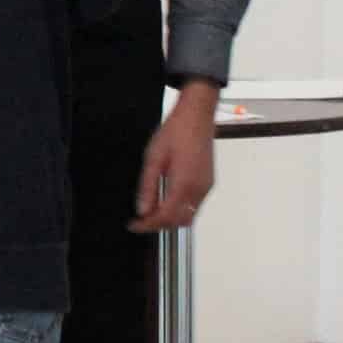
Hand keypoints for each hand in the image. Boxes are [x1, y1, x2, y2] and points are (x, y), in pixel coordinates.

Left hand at [130, 82, 220, 233]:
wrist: (197, 116)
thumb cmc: (175, 132)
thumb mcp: (153, 158)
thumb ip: (148, 187)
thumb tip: (142, 209)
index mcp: (184, 185)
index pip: (165, 217)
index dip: (148, 225)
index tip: (134, 225)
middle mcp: (199, 190)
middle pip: (179, 222)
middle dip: (160, 225)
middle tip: (141, 220)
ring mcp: (206, 187)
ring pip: (189, 216)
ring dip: (171, 218)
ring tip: (152, 210)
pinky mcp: (208, 182)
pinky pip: (195, 205)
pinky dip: (180, 209)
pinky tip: (167, 199)